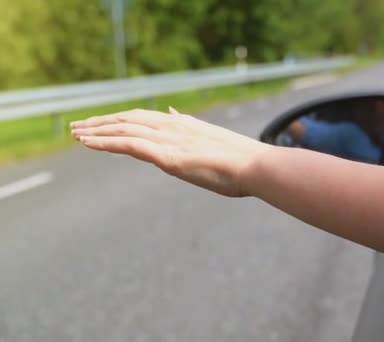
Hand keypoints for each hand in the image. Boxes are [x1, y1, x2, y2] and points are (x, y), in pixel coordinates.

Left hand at [71, 107, 269, 196]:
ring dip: (96, 131)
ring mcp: (170, 141)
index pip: (143, 118)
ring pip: (123, 130)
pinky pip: (129, 145)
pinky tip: (88, 143)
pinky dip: (106, 142)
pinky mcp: (168, 157)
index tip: (100, 124)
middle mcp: (173, 127)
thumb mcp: (212, 140)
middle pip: (127, 120)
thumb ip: (190, 127)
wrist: (255, 166)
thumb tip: (174, 113)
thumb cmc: (239, 161)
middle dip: (100, 123)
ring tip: (75, 134)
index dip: (119, 120)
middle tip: (76, 127)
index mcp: (183, 125)